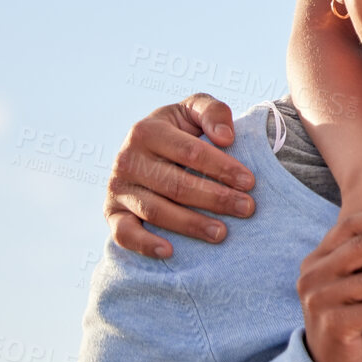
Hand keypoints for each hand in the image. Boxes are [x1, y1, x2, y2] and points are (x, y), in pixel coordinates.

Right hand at [104, 94, 256, 257]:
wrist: (146, 148)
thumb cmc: (180, 130)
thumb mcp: (194, 110)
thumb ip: (213, 112)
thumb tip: (225, 137)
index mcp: (147, 131)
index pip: (191, 152)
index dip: (222, 168)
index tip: (250, 182)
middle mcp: (127, 160)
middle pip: (176, 184)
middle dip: (215, 198)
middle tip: (247, 208)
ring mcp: (118, 189)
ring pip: (156, 211)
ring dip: (190, 224)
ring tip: (221, 233)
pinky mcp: (111, 213)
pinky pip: (124, 234)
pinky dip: (144, 244)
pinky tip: (170, 251)